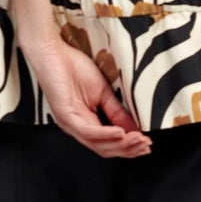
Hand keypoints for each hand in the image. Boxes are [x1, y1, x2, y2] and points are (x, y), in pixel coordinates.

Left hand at [22, 36, 152, 158]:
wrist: (53, 52)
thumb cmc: (73, 67)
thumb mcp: (102, 91)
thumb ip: (116, 111)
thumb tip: (134, 127)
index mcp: (85, 123)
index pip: (108, 143)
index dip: (128, 146)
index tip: (147, 144)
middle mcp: (77, 128)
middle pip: (105, 149)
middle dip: (128, 149)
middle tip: (146, 146)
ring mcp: (70, 123)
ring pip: (98, 144)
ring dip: (121, 144)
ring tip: (138, 140)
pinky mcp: (65, 115)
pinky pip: (88, 131)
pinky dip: (106, 134)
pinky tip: (121, 132)